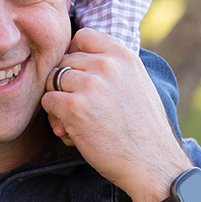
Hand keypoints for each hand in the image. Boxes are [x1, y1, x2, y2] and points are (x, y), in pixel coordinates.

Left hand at [41, 29, 192, 201]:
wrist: (152, 165)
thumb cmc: (144, 130)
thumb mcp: (137, 83)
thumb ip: (113, 67)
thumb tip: (76, 62)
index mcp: (123, 55)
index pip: (82, 36)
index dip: (74, 55)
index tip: (78, 75)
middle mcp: (106, 64)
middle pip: (64, 61)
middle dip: (65, 83)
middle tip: (78, 107)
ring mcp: (90, 84)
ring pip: (52, 80)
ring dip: (57, 101)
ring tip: (73, 121)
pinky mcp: (75, 107)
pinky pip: (48, 102)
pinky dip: (54, 117)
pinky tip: (70, 132)